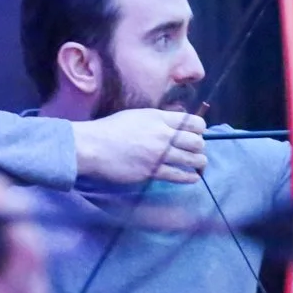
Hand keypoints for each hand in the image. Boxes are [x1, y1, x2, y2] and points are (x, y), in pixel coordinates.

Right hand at [72, 109, 205, 185]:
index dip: (199, 129)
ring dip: (199, 162)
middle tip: (195, 150)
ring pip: (193, 159)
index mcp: (159, 118)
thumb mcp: (137, 116)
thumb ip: (158, 120)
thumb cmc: (111, 130)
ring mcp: (159, 155)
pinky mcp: (153, 172)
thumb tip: (175, 125)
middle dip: (199, 146)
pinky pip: (180, 175)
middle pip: (197, 141)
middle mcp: (163, 135)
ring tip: (198, 164)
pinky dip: (190, 177)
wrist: (93, 147)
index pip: (193, 122)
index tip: (196, 134)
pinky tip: (192, 177)